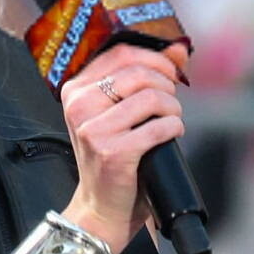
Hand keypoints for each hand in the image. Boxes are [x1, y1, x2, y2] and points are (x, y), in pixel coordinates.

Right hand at [59, 43, 187, 249]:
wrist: (102, 204)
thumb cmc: (113, 154)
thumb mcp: (117, 111)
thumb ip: (142, 76)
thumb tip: (178, 49)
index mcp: (74, 89)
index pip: (120, 53)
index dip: (155, 58)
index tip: (170, 71)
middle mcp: (79, 105)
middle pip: (138, 73)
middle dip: (166, 84)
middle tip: (171, 101)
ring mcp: (93, 129)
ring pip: (152, 97)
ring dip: (173, 108)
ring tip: (171, 119)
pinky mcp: (112, 152)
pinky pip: (159, 127)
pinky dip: (174, 128)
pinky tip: (171, 134)